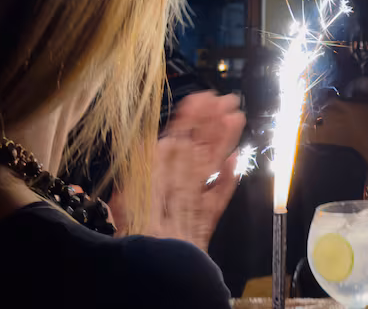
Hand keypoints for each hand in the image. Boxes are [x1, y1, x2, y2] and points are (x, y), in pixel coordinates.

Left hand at [111, 91, 244, 250]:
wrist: (154, 270)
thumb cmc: (135, 233)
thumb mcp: (131, 193)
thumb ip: (144, 165)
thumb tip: (156, 138)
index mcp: (156, 175)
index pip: (176, 138)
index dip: (190, 118)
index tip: (203, 98)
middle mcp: (174, 184)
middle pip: (196, 147)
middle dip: (211, 123)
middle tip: (227, 100)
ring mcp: (191, 201)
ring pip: (210, 165)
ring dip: (224, 141)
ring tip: (236, 119)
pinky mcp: (204, 220)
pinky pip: (218, 196)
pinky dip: (228, 178)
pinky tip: (235, 160)